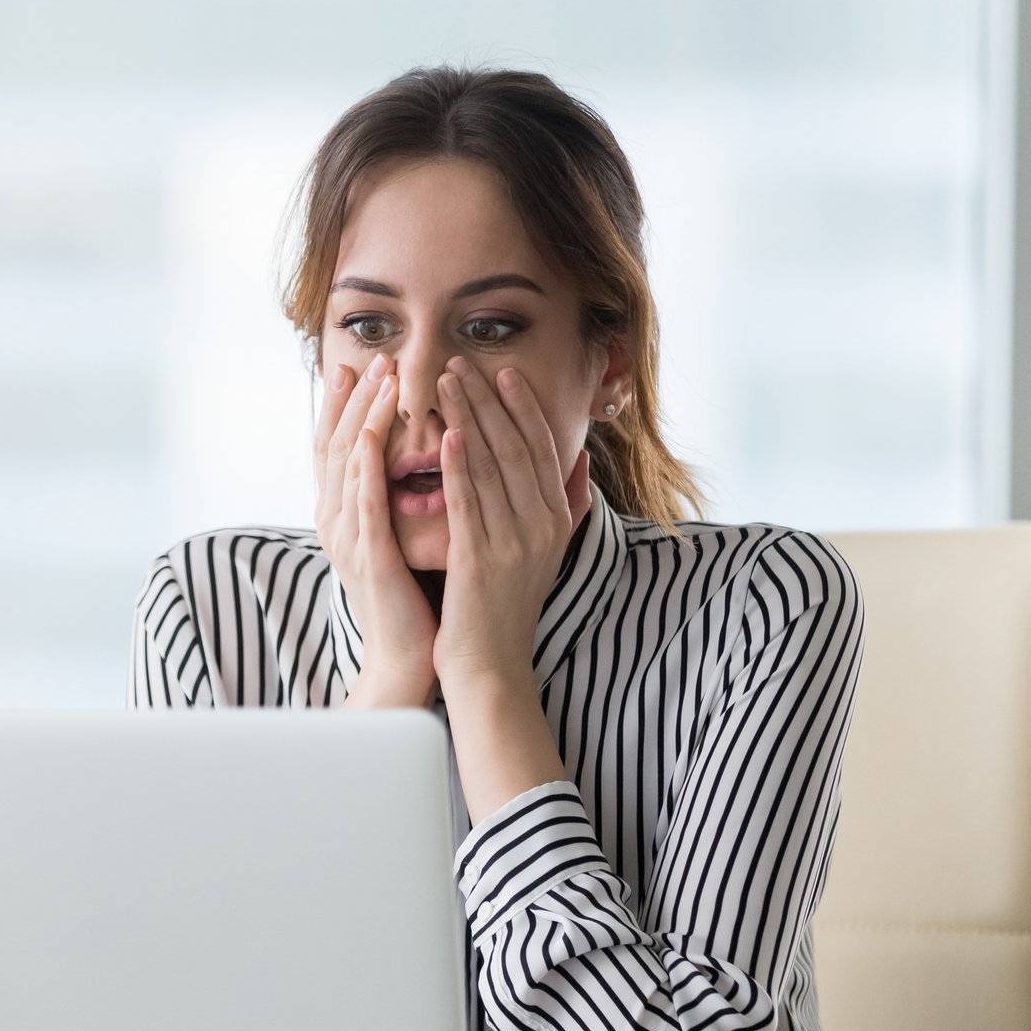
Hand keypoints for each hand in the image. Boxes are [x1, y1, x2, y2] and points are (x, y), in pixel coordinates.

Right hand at [313, 353, 437, 704]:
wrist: (410, 658)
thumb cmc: (418, 597)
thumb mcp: (408, 537)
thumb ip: (409, 497)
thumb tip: (433, 453)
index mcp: (347, 514)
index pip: (344, 446)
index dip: (351, 403)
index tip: (365, 363)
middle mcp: (337, 520)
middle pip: (338, 444)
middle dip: (355, 397)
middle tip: (372, 356)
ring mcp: (348, 538)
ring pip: (350, 463)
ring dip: (363, 416)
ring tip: (379, 378)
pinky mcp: (367, 557)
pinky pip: (364, 503)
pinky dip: (368, 466)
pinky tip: (376, 436)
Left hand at [433, 357, 591, 696]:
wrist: (491, 668)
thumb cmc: (507, 608)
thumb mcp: (547, 553)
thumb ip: (569, 505)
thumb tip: (585, 461)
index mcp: (557, 520)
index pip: (542, 449)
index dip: (522, 407)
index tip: (503, 372)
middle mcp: (542, 527)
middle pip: (516, 448)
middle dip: (490, 401)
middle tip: (463, 362)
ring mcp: (514, 544)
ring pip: (490, 466)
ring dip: (468, 419)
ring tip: (445, 382)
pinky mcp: (481, 561)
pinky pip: (470, 504)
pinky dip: (460, 467)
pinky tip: (447, 436)